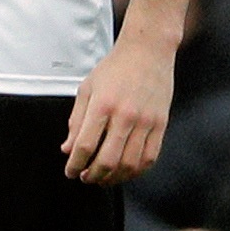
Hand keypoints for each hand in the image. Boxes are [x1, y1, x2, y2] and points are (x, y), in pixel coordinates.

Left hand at [63, 34, 174, 183]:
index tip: (70, 171)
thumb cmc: (114, 69)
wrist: (147, 52)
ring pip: (130, 163)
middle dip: (93, 175)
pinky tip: (125, 171)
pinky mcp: (161, 125)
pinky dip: (137, 170)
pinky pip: (150, 157)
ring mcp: (146, 122)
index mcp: (102, 105)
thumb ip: (76, 121)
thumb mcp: (86, 89)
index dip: (75, 163)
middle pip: (108, 159)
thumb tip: (67, 149)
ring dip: (114, 177)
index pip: (85, 145)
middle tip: (85, 178)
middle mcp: (125, 115)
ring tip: (103, 178)